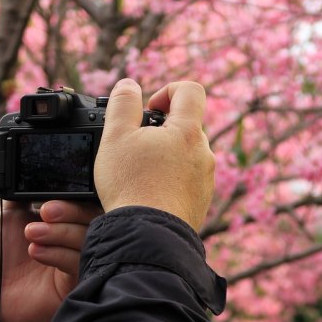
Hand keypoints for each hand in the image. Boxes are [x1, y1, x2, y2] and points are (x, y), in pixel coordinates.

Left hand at [0, 200, 102, 321]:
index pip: (86, 202)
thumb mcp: (10, 217)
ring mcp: (83, 261)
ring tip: (32, 233)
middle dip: (70, 212)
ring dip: (60, 233)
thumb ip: (24, 194)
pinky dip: (58, 254)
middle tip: (45, 212)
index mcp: (69, 221)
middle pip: (95, 218)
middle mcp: (81, 239)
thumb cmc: (1, 257)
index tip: (48, 200)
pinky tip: (37, 252)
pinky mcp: (80, 284)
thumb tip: (30, 169)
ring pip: (89, 240)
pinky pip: (80, 263)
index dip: (73, 198)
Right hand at [94, 78, 215, 231]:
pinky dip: (171, 179)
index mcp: (188, 132)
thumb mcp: (115, 137)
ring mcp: (206, 178)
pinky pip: (188, 179)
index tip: (149, 108)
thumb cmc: (131, 186)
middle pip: (187, 125)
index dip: (168, 90)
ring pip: (187, 154)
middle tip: (137, 146)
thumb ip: (122, 104)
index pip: (190, 91)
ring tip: (141, 172)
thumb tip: (129, 85)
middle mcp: (204, 153)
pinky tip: (150, 191)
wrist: (148, 236)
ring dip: (167, 155)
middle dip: (162, 129)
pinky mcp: (202, 200)